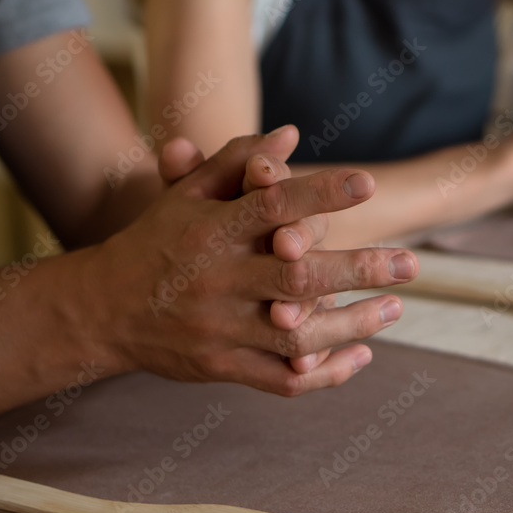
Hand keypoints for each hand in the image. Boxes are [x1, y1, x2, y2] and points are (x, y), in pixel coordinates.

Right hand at [82, 133, 418, 395]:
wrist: (102, 309)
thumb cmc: (157, 241)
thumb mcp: (186, 194)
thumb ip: (236, 160)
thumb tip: (293, 133)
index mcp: (211, 230)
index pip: (271, 206)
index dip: (320, 193)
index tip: (367, 184)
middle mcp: (218, 280)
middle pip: (296, 275)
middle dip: (359, 269)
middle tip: (411, 264)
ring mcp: (220, 329)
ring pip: (297, 334)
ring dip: (352, 324)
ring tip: (395, 309)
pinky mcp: (222, 366)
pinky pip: (282, 379)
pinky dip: (326, 372)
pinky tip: (362, 355)